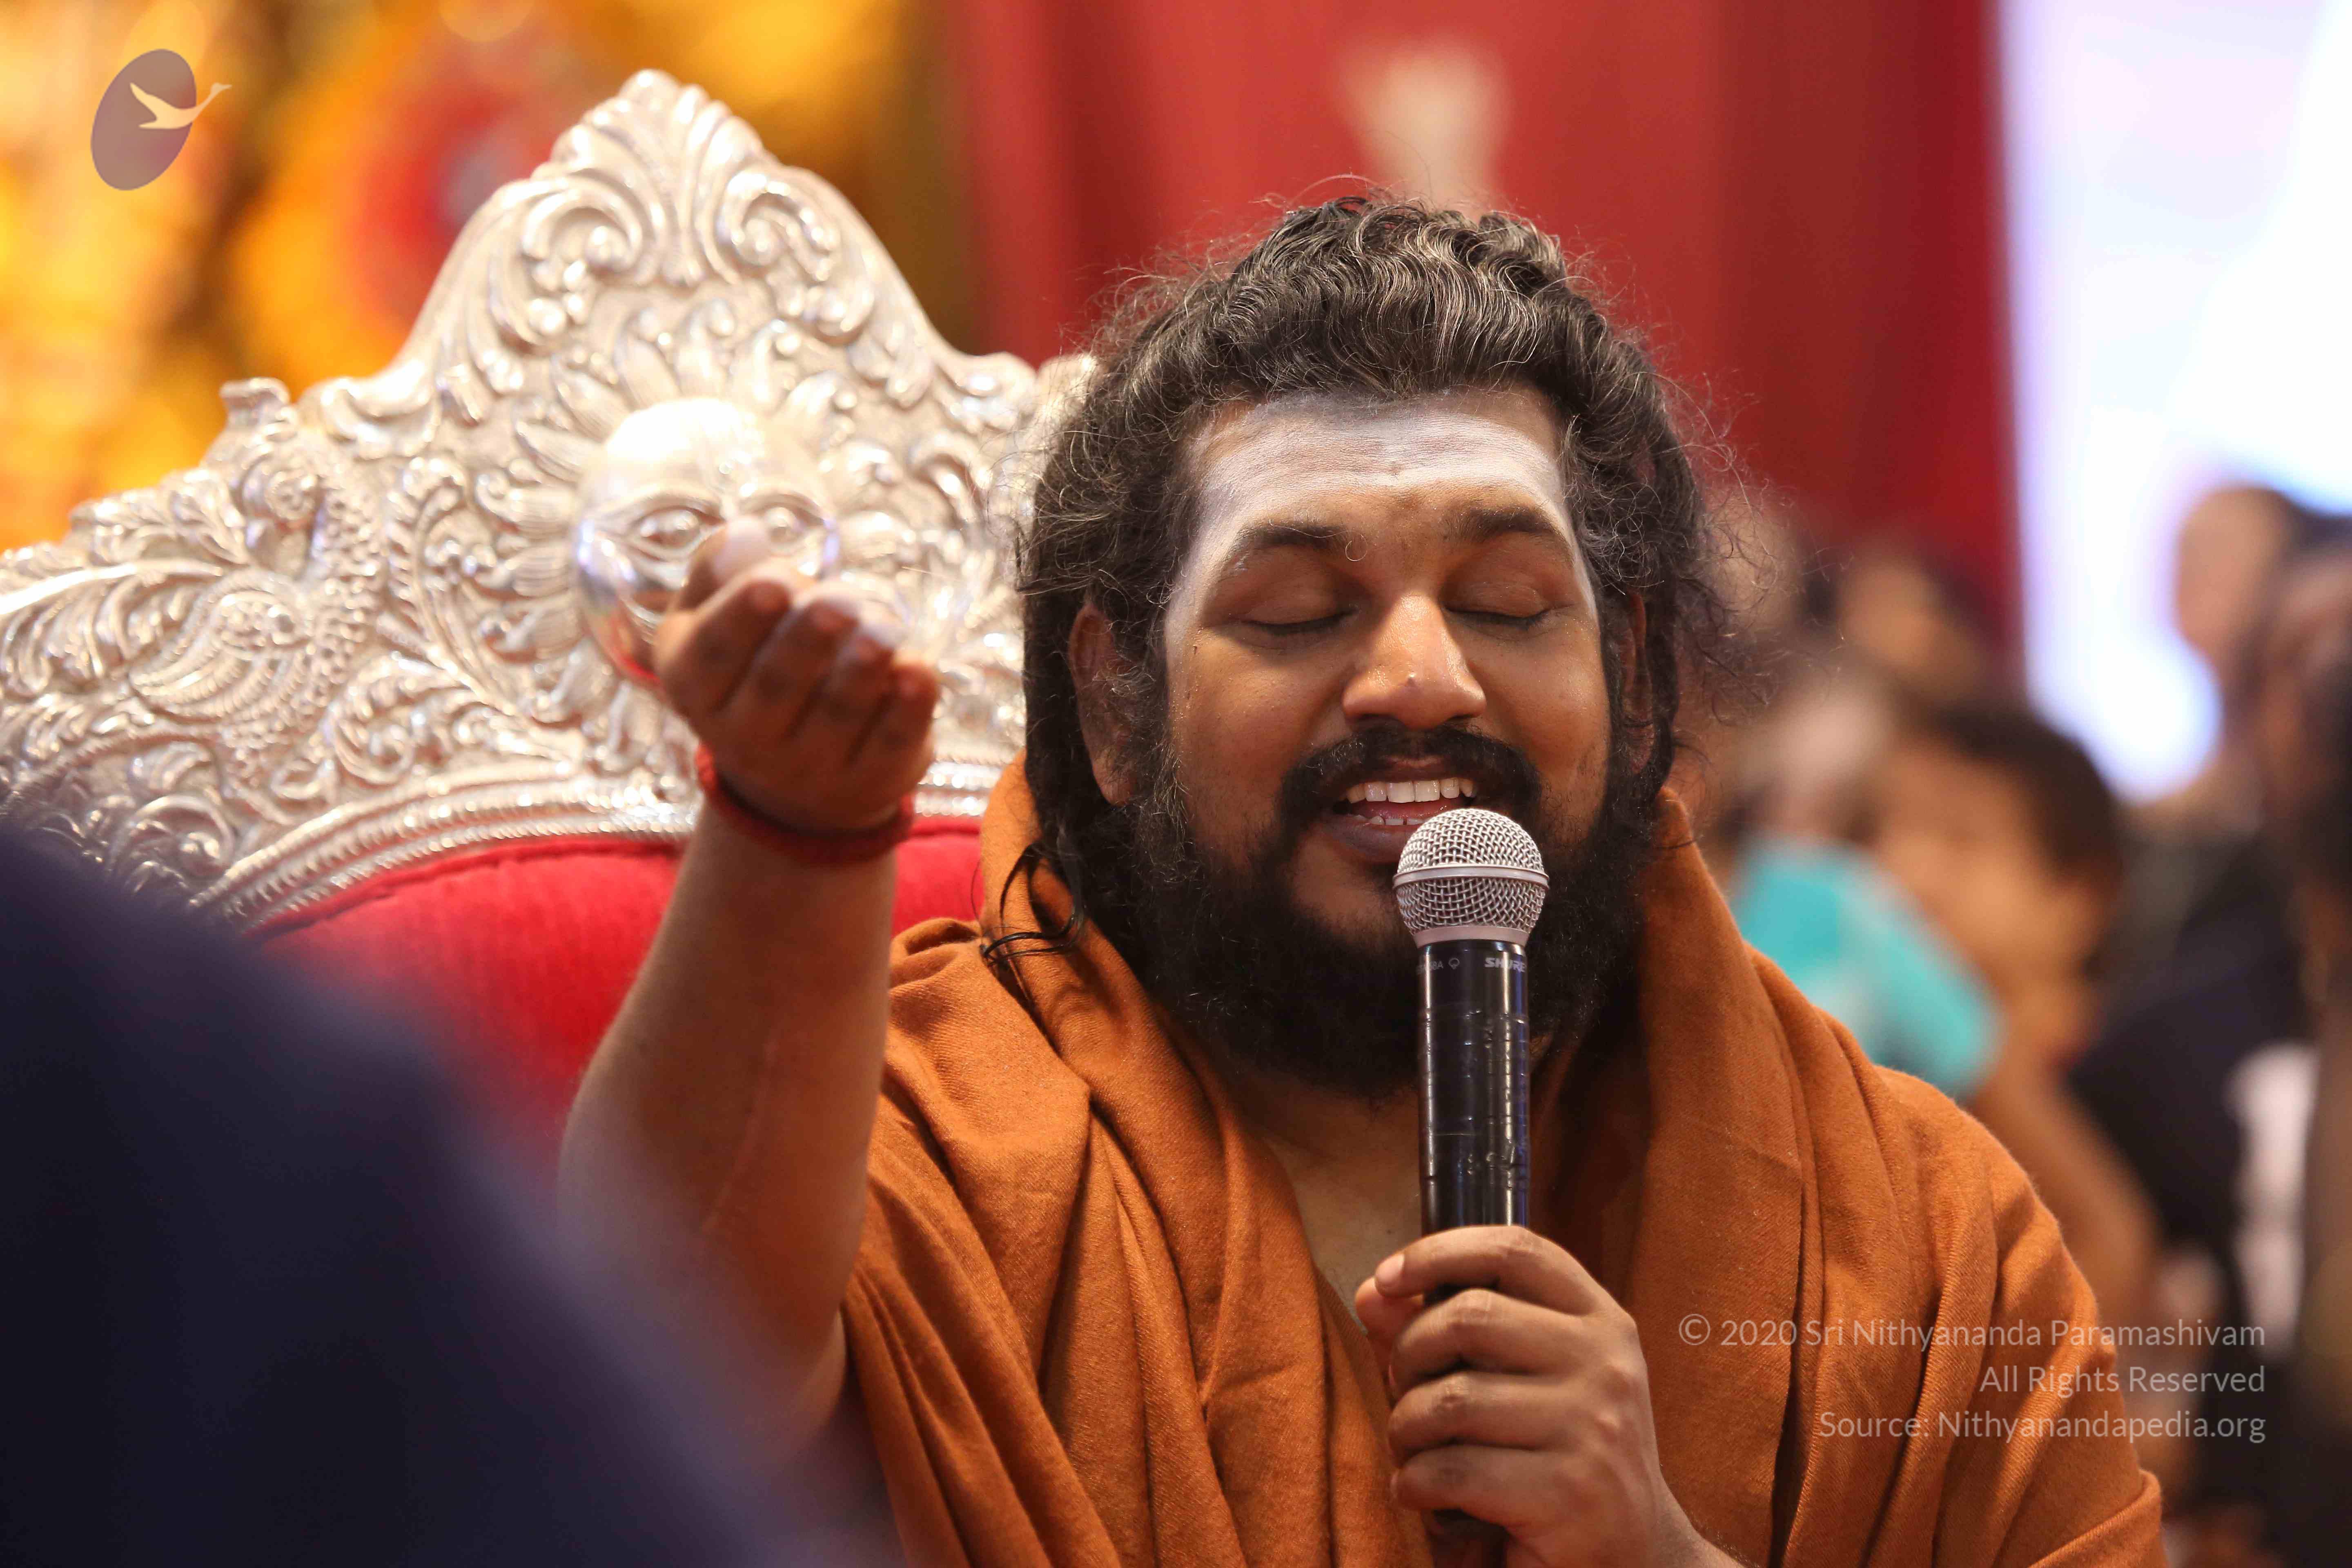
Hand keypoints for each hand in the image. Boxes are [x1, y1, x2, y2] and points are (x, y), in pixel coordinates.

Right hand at [653, 521, 938, 833]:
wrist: (791, 776)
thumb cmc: (753, 663)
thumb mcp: (714, 616)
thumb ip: (722, 571)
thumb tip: (746, 534)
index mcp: (693, 685)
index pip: (714, 652)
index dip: (743, 616)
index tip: (775, 581)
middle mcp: (742, 737)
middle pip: (776, 685)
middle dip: (810, 638)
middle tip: (843, 600)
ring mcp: (807, 769)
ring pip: (836, 714)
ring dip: (863, 666)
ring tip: (885, 626)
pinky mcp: (869, 781)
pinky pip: (889, 742)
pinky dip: (907, 706)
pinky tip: (918, 670)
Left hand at [1354, 1227, 1731, 1567]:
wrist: (1634, 1555)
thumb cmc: (1560, 1455)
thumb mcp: (1517, 1382)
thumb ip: (1447, 1334)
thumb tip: (1372, 1295)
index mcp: (1599, 1321)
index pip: (1515, 1250)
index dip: (1438, 1252)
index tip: (1386, 1278)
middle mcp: (1604, 1364)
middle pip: (1469, 1316)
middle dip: (1410, 1354)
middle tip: (1402, 1392)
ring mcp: (1592, 1427)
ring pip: (1451, 1398)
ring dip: (1405, 1428)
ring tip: (1410, 1451)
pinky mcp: (1568, 1493)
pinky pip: (1452, 1471)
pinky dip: (1415, 1484)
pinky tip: (1422, 1494)